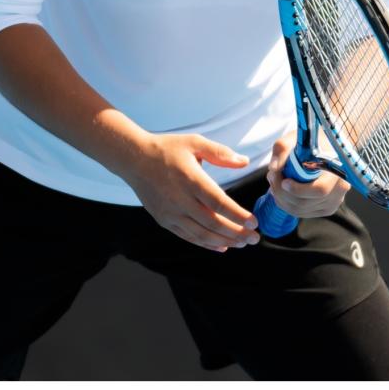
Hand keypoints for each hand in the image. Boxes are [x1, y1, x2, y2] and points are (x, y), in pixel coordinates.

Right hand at [122, 133, 259, 251]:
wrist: (133, 160)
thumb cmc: (167, 149)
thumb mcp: (195, 142)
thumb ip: (220, 153)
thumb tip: (244, 161)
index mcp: (191, 180)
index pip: (218, 203)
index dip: (237, 215)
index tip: (254, 222)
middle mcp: (180, 200)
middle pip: (212, 223)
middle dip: (236, 233)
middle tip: (254, 238)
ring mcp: (170, 213)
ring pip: (200, 234)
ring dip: (224, 241)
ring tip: (242, 243)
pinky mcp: (164, 220)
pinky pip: (187, 236)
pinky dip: (205, 244)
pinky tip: (221, 246)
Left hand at [265, 133, 350, 218]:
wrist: (329, 147)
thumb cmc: (314, 141)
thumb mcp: (298, 137)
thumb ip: (283, 148)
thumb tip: (274, 167)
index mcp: (339, 170)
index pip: (320, 189)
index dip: (299, 190)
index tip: (284, 181)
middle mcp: (340, 189)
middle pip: (305, 203)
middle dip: (282, 192)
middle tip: (271, 176)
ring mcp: (334, 201)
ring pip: (300, 210)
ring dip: (281, 197)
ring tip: (274, 180)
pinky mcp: (326, 209)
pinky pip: (301, 212)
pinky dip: (286, 203)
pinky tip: (282, 190)